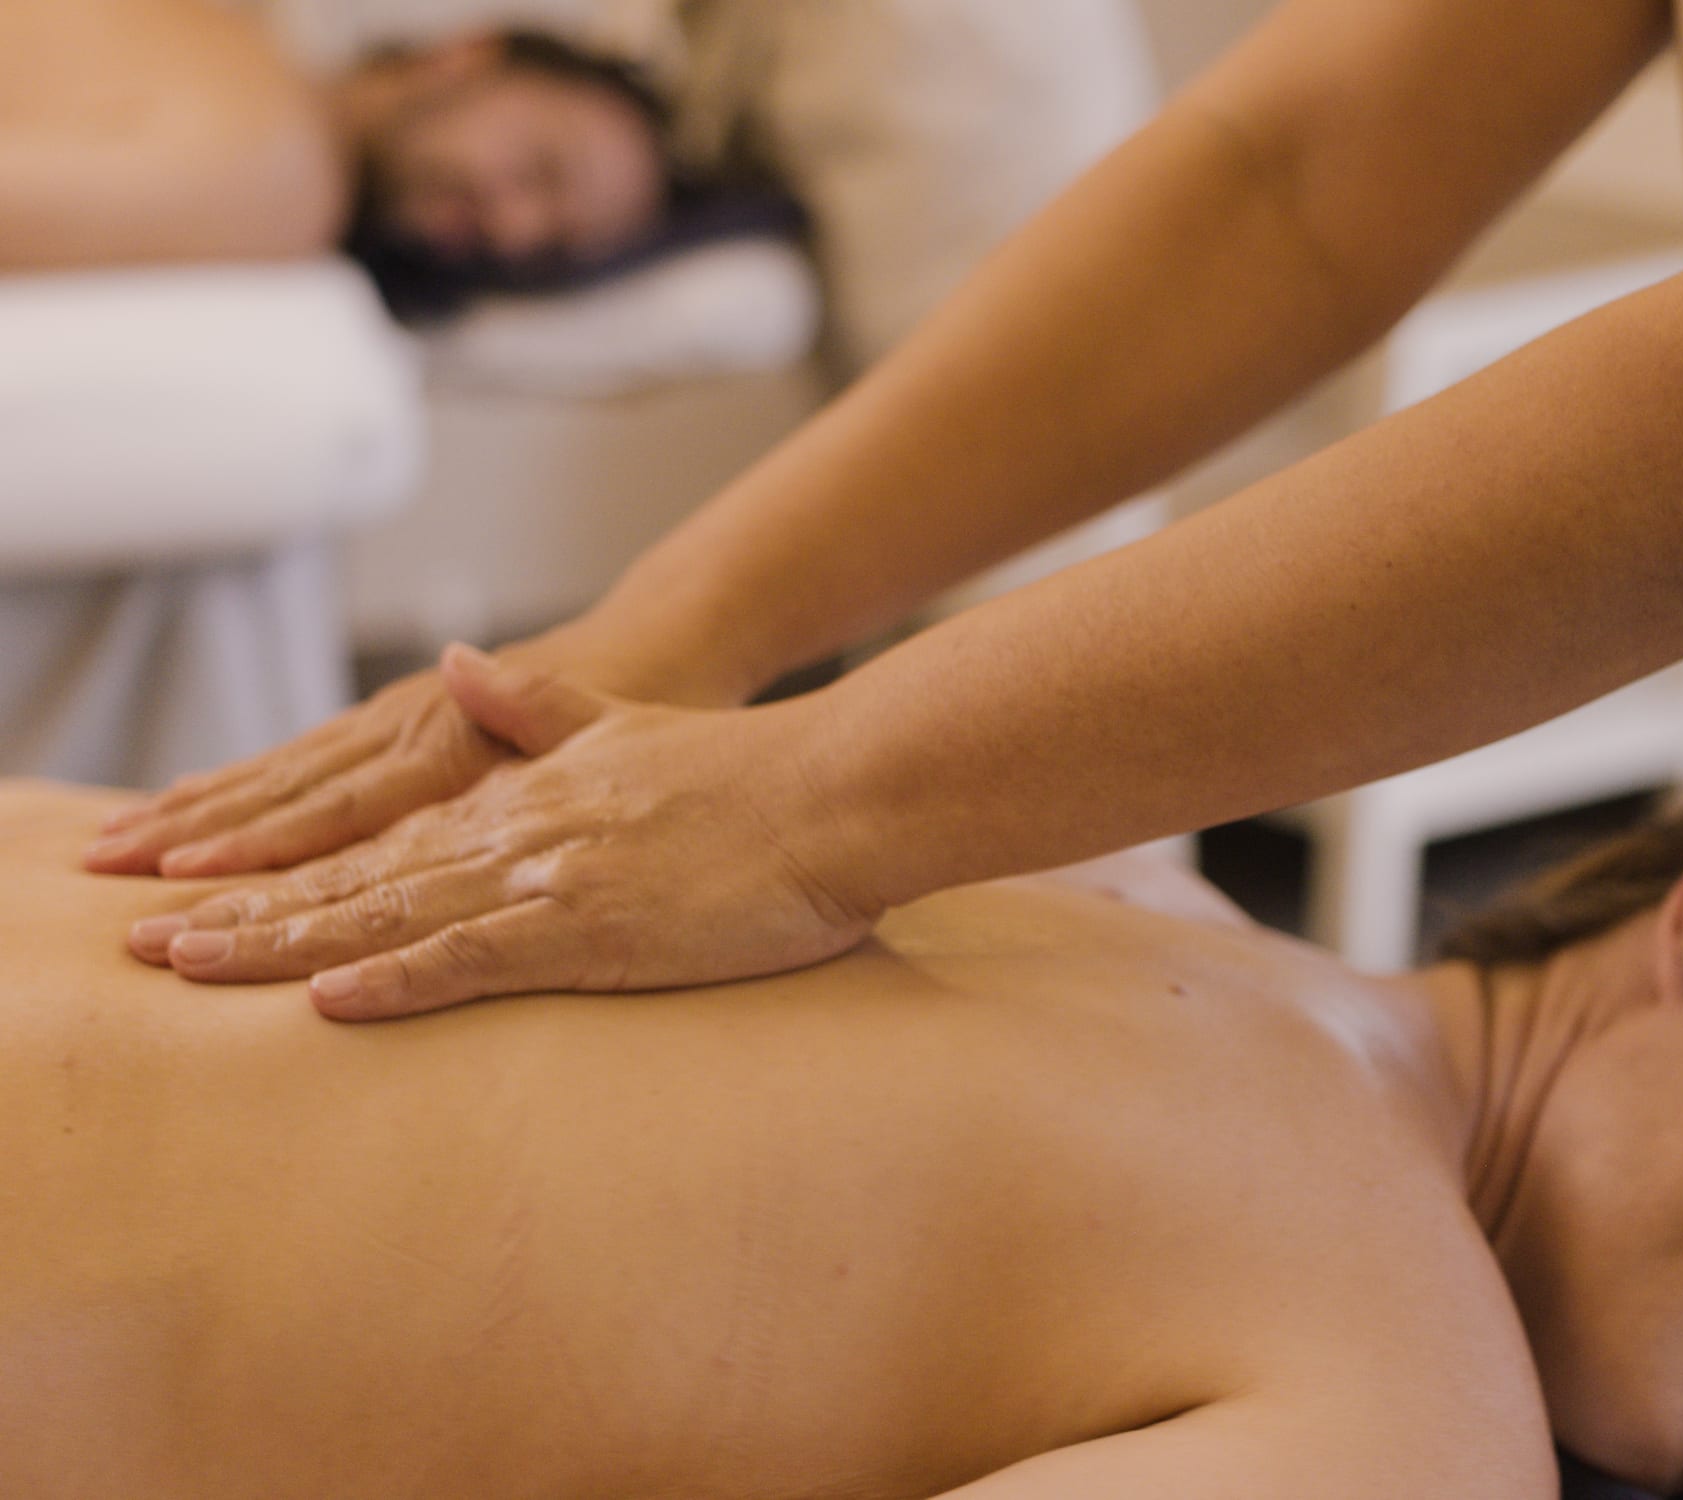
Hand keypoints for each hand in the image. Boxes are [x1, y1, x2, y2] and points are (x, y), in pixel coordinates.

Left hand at [125, 647, 880, 1019]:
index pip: (382, 836)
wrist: (832, 790)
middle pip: (360, 877)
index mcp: (522, 791)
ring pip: (392, 913)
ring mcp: (548, 878)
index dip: (287, 866)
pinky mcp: (591, 928)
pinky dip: (397, 976)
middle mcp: (516, 830)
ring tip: (193, 965)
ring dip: (287, 943)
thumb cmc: (748, 772)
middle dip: (250, 911)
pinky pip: (475, 958)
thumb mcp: (627, 726)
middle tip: (152, 940)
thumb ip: (537, 702)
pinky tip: (329, 997)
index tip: (208, 887)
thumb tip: (464, 660)